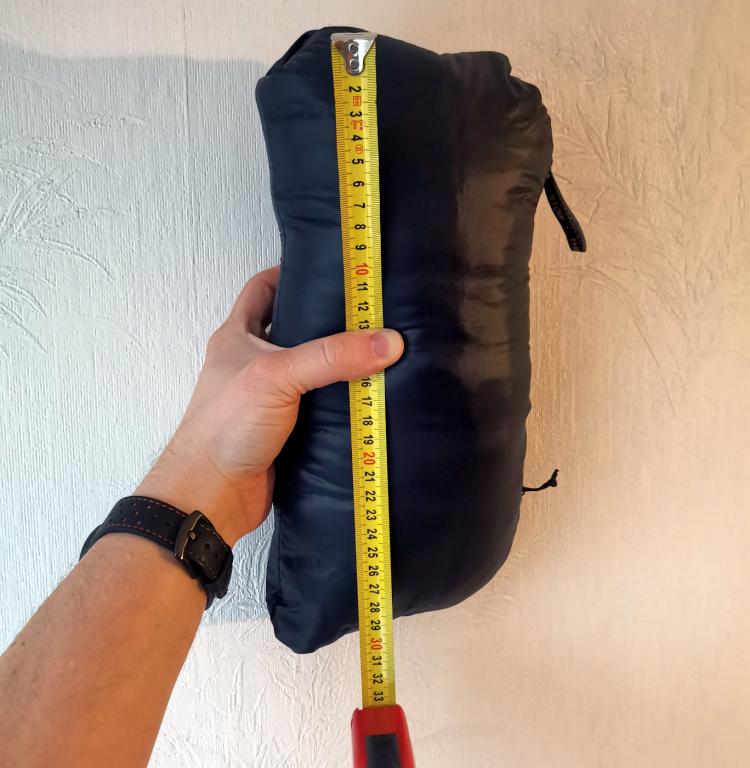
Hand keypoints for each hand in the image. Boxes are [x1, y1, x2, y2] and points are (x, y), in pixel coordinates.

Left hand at [135, 266, 403, 545]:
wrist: (212, 496)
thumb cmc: (224, 428)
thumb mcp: (277, 376)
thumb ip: (332, 356)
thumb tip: (387, 342)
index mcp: (238, 338)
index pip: (263, 290)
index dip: (290, 273)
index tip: (327, 268)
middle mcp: (252, 365)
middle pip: (292, 329)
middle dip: (325, 320)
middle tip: (364, 311)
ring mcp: (268, 399)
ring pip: (308, 371)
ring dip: (336, 365)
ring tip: (375, 350)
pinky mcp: (284, 431)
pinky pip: (318, 408)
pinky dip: (339, 403)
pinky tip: (367, 399)